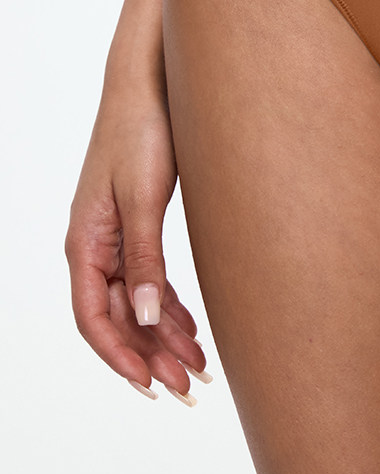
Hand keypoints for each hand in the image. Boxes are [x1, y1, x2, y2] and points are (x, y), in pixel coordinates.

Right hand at [65, 90, 209, 402]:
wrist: (151, 84)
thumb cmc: (142, 131)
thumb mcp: (144, 198)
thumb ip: (146, 258)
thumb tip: (149, 318)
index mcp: (85, 243)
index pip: (94, 318)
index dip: (120, 358)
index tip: (151, 386)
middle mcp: (95, 247)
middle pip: (118, 320)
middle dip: (151, 358)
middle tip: (190, 390)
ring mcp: (116, 239)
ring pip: (137, 305)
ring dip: (165, 340)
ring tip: (200, 370)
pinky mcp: (139, 228)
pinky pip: (150, 283)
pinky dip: (171, 310)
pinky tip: (194, 331)